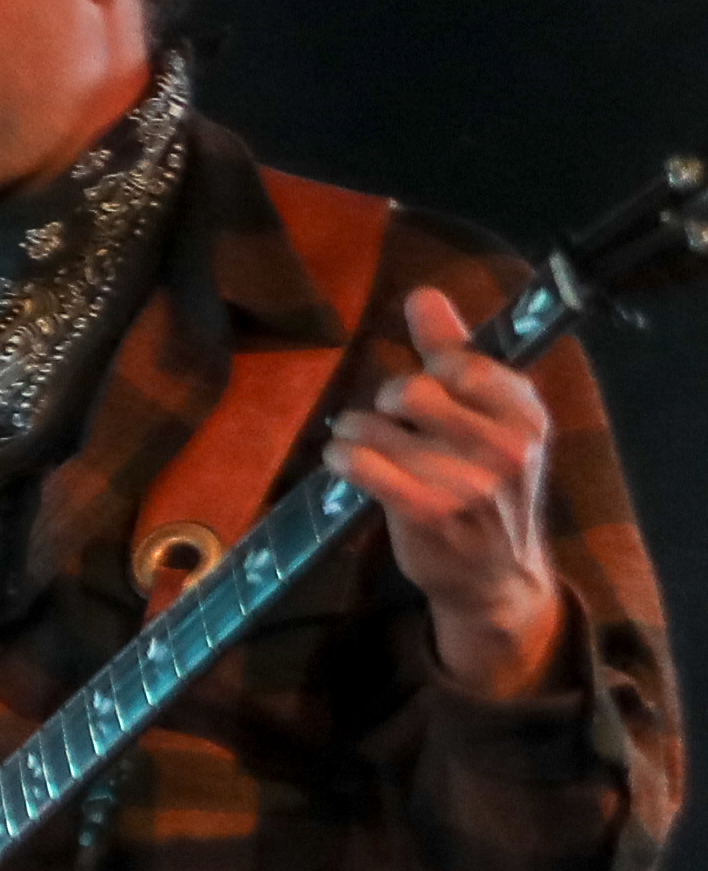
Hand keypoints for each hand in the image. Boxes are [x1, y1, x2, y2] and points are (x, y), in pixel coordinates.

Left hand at [330, 286, 569, 696]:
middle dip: (388, 402)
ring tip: (359, 445)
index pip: (459, 362)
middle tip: (389, 420)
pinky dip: (343, 458)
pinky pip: (363, 465)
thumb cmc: (488, 488)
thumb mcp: (491, 419)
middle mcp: (506, 446)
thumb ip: (457, 353)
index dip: (429, 372)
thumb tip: (423, 294)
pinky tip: (343, 462)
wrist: (494, 576)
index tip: (428, 393)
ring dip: (355, 432)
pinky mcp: (427, 512)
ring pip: (377, 426)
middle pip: (411, 390)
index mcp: (526, 414)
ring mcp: (469, 481)